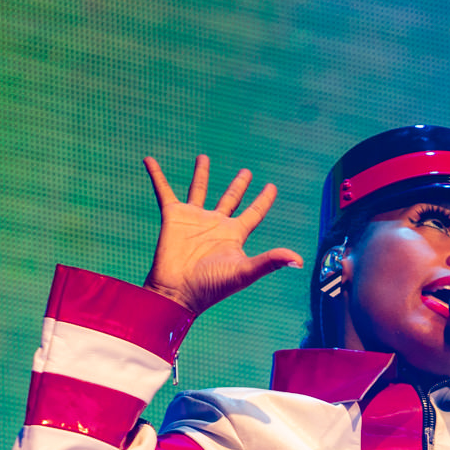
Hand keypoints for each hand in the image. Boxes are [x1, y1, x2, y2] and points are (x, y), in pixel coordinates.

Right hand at [141, 154, 303, 314]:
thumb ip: (270, 262)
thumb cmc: (211, 286)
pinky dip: (157, 175)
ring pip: (199, 190)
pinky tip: (150, 160)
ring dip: (201, 174)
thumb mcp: (244, 272)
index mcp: (234, 235)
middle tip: (246, 171)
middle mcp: (215, 225)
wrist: (177, 292)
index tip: (272, 186)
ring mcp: (194, 219)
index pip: (254, 213)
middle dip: (239, 185)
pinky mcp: (173, 216)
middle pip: (230, 199)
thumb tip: (299, 260)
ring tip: (203, 157)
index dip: (264, 200)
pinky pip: (164, 190)